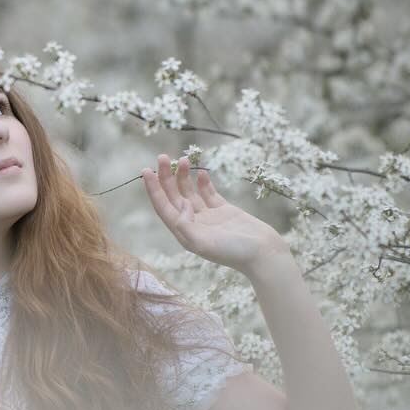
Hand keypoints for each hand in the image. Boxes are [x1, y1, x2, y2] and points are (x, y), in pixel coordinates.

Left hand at [141, 152, 287, 275]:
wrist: (264, 253)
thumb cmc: (234, 251)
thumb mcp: (204, 243)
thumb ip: (186, 225)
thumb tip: (180, 204)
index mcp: (184, 233)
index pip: (163, 207)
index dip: (153, 189)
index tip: (146, 170)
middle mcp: (193, 224)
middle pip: (173, 197)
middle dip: (166, 177)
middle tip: (163, 156)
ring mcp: (208, 217)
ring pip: (190, 193)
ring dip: (184, 176)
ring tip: (184, 158)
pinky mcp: (224, 211)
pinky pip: (209, 194)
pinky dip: (203, 183)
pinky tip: (200, 173)